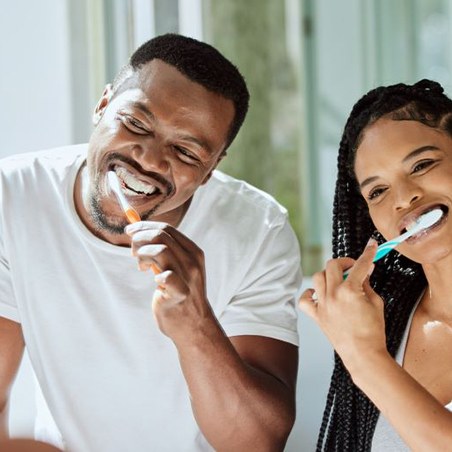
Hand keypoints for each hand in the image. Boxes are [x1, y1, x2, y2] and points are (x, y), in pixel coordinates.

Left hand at [126, 221, 213, 340]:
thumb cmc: (180, 294)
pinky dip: (155, 275)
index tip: (130, 231)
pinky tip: (154, 280)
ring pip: (160, 250)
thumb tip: (139, 231)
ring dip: (142, 254)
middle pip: (161, 236)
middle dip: (139, 239)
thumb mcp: (177, 267)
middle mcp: (192, 261)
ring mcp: (188, 276)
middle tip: (132, 251)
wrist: (194, 325)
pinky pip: (166, 276)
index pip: (167, 229)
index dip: (145, 227)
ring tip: (141, 266)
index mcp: (193, 251)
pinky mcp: (181, 292)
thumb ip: (164, 251)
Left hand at [299, 239, 386, 372]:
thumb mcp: (376, 303)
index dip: (367, 253)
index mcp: (350, 290)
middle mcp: (333, 295)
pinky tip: (318, 294)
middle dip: (345, 262)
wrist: (363, 355)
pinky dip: (309, 294)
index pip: (360, 265)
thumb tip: (365, 271)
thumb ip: (367, 284)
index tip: (371, 245)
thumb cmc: (373, 332)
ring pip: (317, 277)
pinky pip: (305, 300)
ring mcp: (322, 305)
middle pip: (332, 265)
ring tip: (339, 280)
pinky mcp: (317, 316)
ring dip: (328, 274)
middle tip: (354, 267)